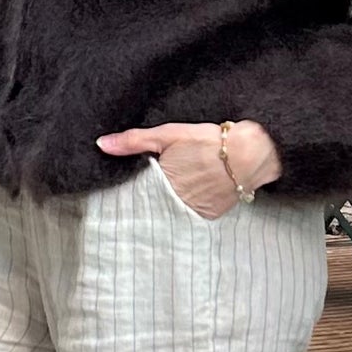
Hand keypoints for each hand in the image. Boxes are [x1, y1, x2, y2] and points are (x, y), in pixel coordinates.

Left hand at [97, 119, 283, 221]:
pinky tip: (190, 195)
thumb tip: (102, 144)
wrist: (249, 154)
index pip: (135, 196)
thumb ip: (133, 141)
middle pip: (152, 206)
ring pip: (171, 212)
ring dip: (167, 205)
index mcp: (160, 184)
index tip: (122, 194)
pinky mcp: (209, 217)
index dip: (130, 193)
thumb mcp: (168, 135)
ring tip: (173, 193)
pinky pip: (190, 215)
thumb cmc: (208, 141)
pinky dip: (187, 207)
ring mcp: (193, 213)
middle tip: (144, 197)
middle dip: (147, 201)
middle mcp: (174, 203)